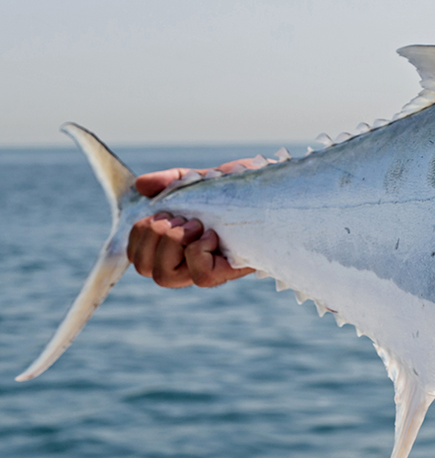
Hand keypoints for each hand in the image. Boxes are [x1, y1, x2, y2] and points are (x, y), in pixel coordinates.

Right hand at [128, 161, 256, 287]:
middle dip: (153, 236)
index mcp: (175, 244)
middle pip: (144, 268)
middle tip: (179, 218)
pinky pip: (200, 275)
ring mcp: (208, 268)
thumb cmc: (238, 189)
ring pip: (165, 276)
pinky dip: (198, 250)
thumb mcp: (200, 181)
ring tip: (195, 223)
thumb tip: (142, 185)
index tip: (160, 214)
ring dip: (172, 242)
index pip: (137, 259)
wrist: (275, 190)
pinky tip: (213, 233)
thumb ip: (171, 182)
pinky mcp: (230, 271)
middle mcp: (188, 262)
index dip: (137, 238)